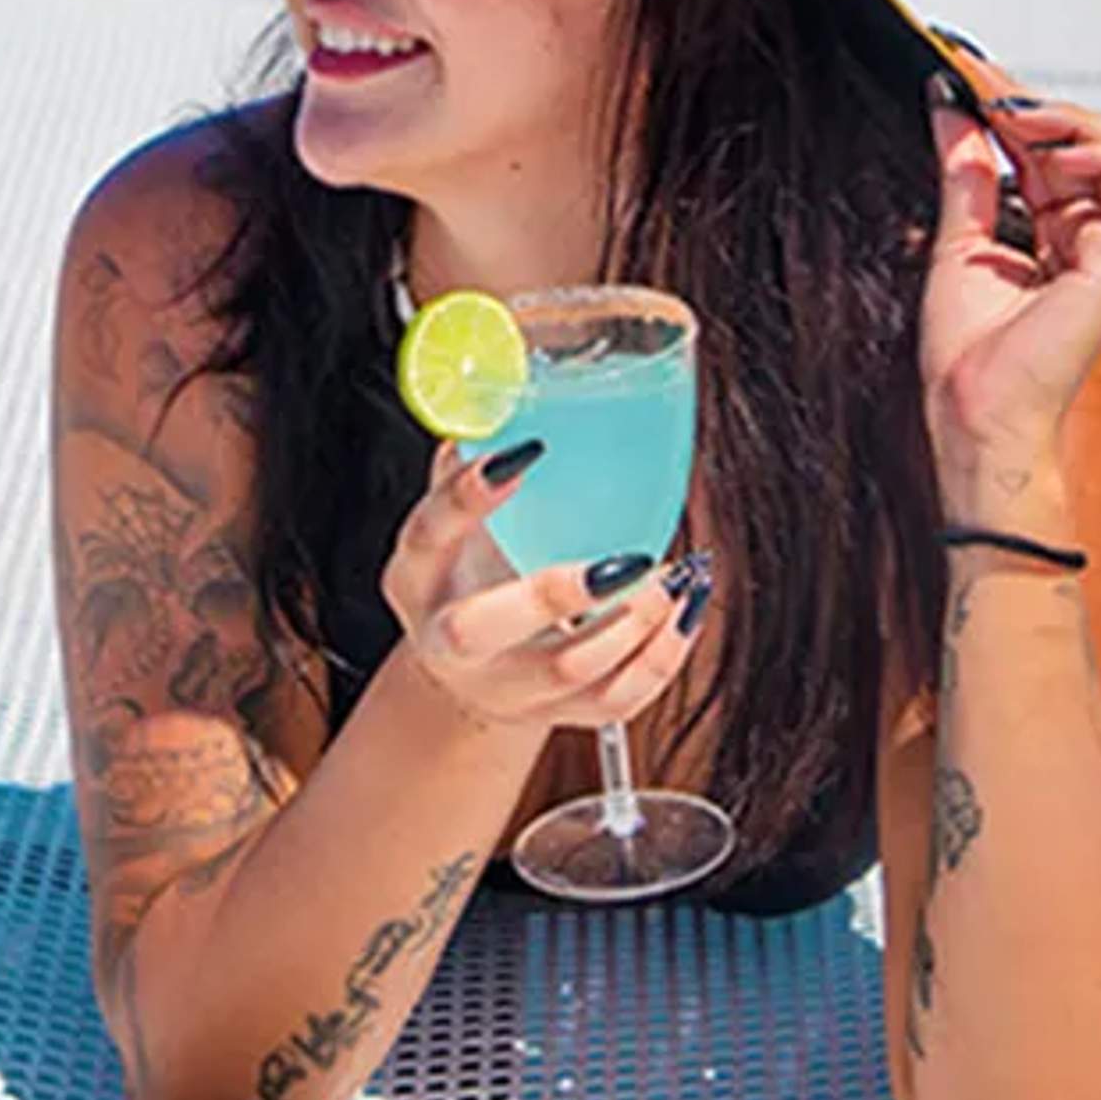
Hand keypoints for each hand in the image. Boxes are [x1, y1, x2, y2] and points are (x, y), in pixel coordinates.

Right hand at [381, 437, 704, 734]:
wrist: (468, 676)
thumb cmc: (470, 569)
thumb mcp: (453, 520)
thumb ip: (470, 454)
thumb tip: (501, 381)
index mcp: (415, 576)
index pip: (428, 532)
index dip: (470, 495)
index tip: (528, 451)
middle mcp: (447, 642)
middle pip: (481, 629)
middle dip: (553, 593)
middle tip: (623, 555)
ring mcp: (503, 687)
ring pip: (564, 672)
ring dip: (630, 623)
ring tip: (670, 574)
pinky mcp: (555, 718)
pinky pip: (617, 702)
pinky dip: (663, 657)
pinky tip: (686, 608)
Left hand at [918, 57, 1100, 512]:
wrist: (974, 412)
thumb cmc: (968, 356)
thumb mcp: (957, 239)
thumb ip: (963, 172)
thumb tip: (950, 107)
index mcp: (1053, 235)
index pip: (1050, 151)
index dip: (1018, 108)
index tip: (972, 74)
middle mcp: (1088, 238)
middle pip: (1091, 144)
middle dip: (1038, 105)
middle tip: (986, 87)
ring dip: (1072, 122)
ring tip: (1017, 118)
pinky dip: (1100, 153)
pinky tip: (1050, 149)